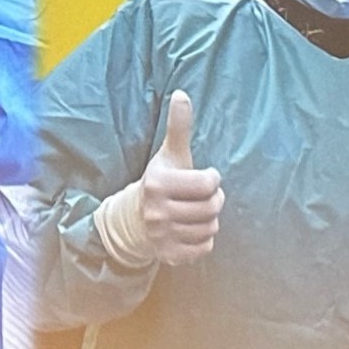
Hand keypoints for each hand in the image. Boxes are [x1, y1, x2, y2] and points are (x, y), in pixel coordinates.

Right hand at [105, 89, 222, 265]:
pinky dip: (203, 241)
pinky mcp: (167, 255)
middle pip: (212, 208)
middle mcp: (156, 211)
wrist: (135, 220)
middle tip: (201, 198)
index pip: (209, 183)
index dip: (212, 180)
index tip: (202, 178)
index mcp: (158, 183)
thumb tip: (181, 94)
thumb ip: (178, 127)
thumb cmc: (162, 183)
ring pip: (210, 228)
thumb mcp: (170, 154)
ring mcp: (161, 235)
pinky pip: (205, 249)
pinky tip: (191, 231)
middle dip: (213, 201)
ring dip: (209, 221)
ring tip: (196, 214)